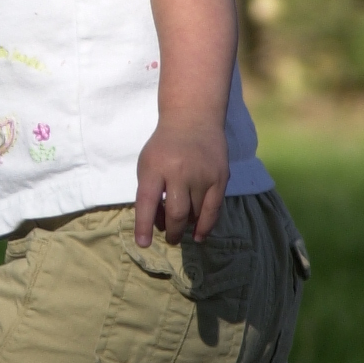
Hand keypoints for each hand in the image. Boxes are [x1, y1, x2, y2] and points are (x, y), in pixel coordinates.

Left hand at [135, 120, 228, 246]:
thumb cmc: (164, 148)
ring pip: (195, 214)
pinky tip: (199, 235)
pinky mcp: (220, 177)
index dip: (144, 225)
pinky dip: (206, 226)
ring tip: (181, 225)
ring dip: (186, 225)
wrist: (193, 119)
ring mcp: (202, 174)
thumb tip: (160, 226)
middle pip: (176, 213)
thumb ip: (150, 194)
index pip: (147, 202)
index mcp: (155, 167)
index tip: (143, 244)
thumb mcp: (148, 165)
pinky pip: (213, 210)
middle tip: (169, 239)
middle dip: (171, 232)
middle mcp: (179, 171)